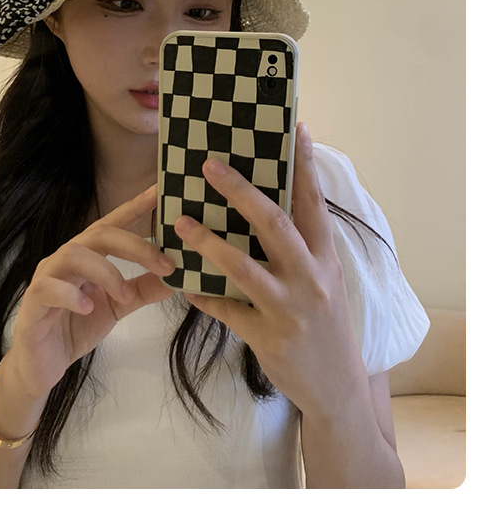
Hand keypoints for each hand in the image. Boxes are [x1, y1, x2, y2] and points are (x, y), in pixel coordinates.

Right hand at [5, 185, 175, 398]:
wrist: (42, 364)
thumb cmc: (77, 326)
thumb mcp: (118, 306)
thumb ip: (143, 289)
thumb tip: (177, 277)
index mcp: (89, 255)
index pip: (113, 224)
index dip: (135, 207)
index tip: (160, 192)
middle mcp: (67, 258)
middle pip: (99, 234)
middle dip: (135, 245)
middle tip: (165, 264)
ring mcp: (47, 276)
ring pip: (73, 254)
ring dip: (106, 271)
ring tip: (124, 294)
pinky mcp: (33, 301)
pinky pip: (48, 288)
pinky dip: (71, 294)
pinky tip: (88, 306)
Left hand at [176, 123, 367, 420]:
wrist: (336, 386)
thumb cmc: (324, 321)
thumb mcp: (324, 279)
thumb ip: (301, 245)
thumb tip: (268, 203)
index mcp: (325, 257)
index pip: (314, 203)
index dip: (304, 165)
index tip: (295, 128)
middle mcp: (310, 278)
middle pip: (274, 224)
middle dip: (240, 191)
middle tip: (209, 165)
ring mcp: (288, 309)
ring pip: (243, 267)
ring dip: (207, 242)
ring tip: (179, 223)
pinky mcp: (266, 337)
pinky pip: (225, 310)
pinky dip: (201, 294)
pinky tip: (181, 283)